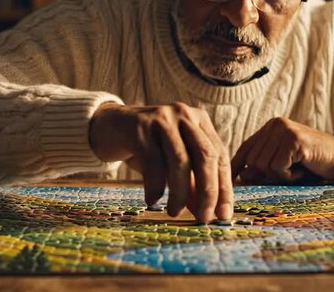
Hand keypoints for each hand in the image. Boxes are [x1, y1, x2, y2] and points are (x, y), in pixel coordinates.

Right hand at [89, 102, 232, 222]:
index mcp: (200, 120)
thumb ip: (191, 184)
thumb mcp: (173, 164)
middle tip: (204, 217)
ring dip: (180, 192)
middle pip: (205, 155)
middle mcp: (185, 115)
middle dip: (208, 191)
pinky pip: (153, 162)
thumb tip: (206, 213)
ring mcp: (162, 118)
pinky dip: (155, 186)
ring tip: (174, 212)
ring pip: (180, 160)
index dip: (224, 186)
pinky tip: (152, 200)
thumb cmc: (147, 147)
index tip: (223, 215)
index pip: (220, 155)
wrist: (109, 126)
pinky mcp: (140, 126)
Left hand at [231, 117, 333, 183]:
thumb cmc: (311, 164)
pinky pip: (278, 167)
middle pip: (252, 161)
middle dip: (267, 175)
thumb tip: (241, 176)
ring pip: (263, 165)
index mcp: (270, 128)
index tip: (230, 179)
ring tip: (297, 169)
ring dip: (280, 176)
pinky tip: (303, 168)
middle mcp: (275, 125)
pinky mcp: (294, 140)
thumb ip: (263, 168)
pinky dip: (289, 175)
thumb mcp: (283, 166)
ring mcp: (285, 131)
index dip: (237, 165)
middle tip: (288, 174)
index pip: (245, 148)